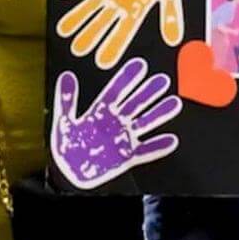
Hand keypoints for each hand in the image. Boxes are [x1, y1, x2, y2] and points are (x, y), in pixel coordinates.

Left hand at [50, 58, 180, 189]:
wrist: (70, 173)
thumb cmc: (66, 148)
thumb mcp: (64, 121)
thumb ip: (66, 100)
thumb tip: (66, 76)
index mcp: (100, 111)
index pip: (117, 90)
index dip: (128, 78)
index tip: (140, 65)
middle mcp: (115, 122)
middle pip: (135, 103)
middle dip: (149, 92)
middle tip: (162, 80)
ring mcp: (123, 139)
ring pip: (145, 123)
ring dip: (159, 114)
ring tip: (174, 103)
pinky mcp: (127, 157)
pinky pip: (146, 151)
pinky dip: (158, 146)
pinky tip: (170, 140)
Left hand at [54, 0, 183, 68]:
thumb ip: (170, 15)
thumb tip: (175, 41)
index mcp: (135, 10)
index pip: (123, 32)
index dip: (113, 46)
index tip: (102, 62)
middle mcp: (119, 2)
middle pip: (101, 23)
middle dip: (89, 35)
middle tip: (77, 49)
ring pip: (89, 6)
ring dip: (77, 17)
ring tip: (62, 30)